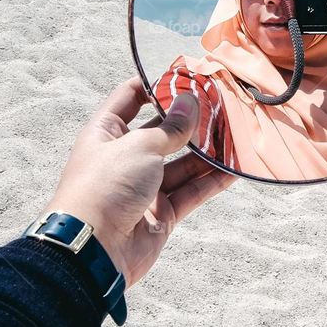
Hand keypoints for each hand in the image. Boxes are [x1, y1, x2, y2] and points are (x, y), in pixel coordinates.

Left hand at [43, 75, 233, 289]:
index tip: (186, 75)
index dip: (156, 84)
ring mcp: (143, 187)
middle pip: (161, 131)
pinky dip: (210, 182)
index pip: (131, 97)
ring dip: (206, 152)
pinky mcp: (160, 213)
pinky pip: (190, 192)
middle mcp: (124, 157)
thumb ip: (170, 128)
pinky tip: (233, 170)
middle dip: (190, 120)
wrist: (92, 251)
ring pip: (181, 164)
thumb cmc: (104, 188)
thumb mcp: (138, 147)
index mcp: (106, 132)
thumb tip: (192, 104)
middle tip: (221, 105)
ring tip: (234, 135)